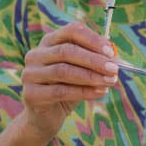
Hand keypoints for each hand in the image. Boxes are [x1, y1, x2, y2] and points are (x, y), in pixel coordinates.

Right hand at [20, 21, 118, 139]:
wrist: (48, 115)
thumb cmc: (69, 86)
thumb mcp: (84, 69)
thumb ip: (97, 60)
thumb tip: (116, 56)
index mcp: (50, 41)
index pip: (71, 31)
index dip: (92, 39)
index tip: (111, 52)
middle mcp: (36, 54)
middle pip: (67, 51)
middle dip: (94, 60)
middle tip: (114, 69)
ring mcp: (30, 74)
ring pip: (63, 71)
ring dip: (91, 76)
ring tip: (110, 81)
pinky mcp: (31, 94)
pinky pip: (60, 91)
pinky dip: (84, 91)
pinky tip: (100, 93)